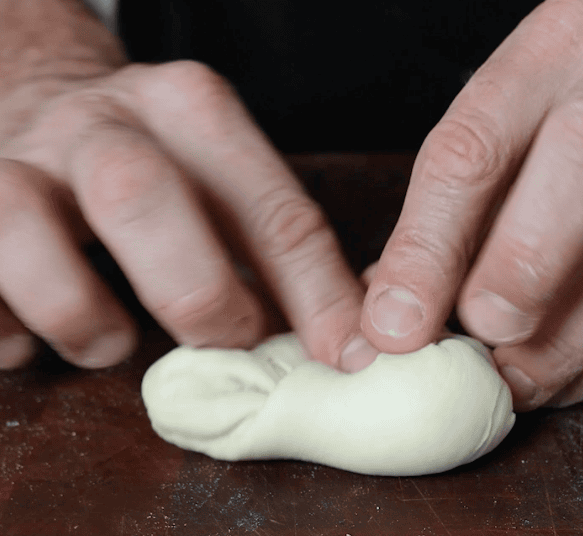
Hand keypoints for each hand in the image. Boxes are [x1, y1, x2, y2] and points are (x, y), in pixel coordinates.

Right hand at [0, 2, 366, 368]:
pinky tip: (32, 340)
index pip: (272, 207)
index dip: (316, 294)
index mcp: (193, 109)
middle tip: (223, 341)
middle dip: (194, 294)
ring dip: (79, 312)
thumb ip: (275, 250)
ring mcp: (22, 158)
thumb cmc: (160, 169)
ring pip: (23, 228)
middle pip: (140, 196)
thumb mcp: (224, 181)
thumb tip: (339, 338)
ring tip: (110, 345)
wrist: (43, 104)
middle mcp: (104, 121)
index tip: (344, 356)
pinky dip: (8, 329)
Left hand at [361, 0, 582, 408]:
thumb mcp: (531, 114)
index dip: (429, 242)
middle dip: (523, 264)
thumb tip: (399, 304)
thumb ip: (468, 201)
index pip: (481, 139)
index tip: (396, 321)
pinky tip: (563, 376)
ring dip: (568, 338)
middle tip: (480, 333)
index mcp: (566, 39)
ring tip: (516, 378)